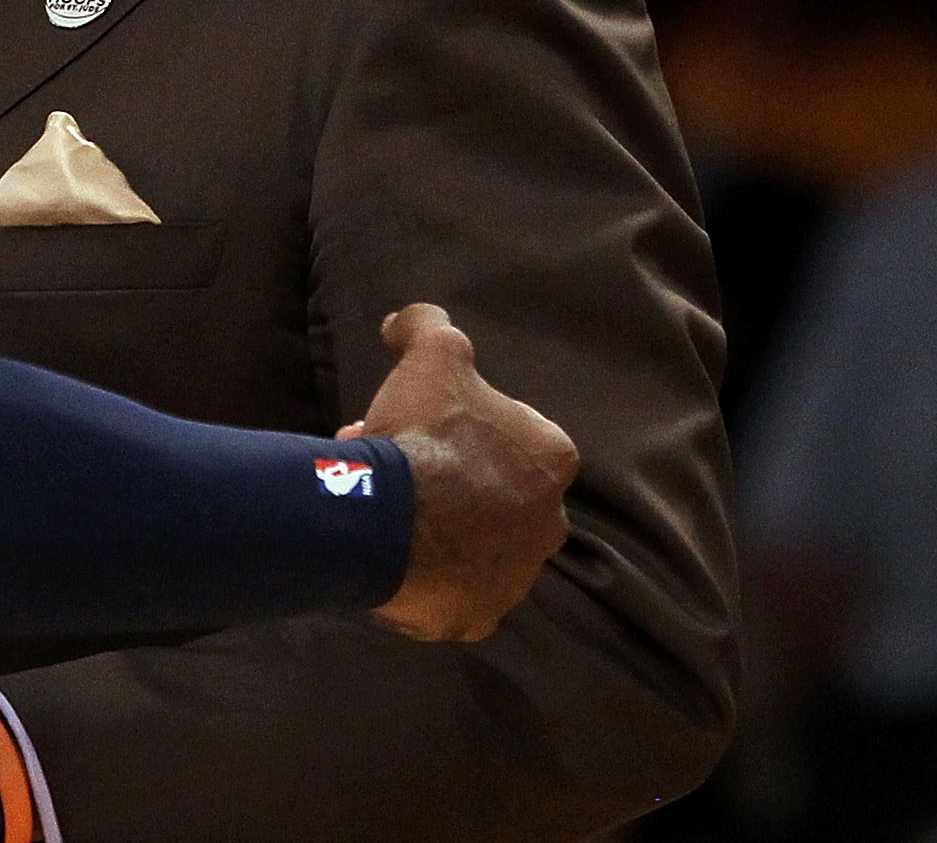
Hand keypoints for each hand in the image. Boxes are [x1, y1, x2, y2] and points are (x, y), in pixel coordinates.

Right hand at [353, 303, 579, 640]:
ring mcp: (515, 577)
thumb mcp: (432, 355)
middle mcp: (549, 523)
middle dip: (454, 480)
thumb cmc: (425, 433)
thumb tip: (409, 318)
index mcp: (550, 460)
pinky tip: (390, 553)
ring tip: (385, 511)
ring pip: (477, 547)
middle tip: (399, 467)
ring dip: (442, 528)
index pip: (518, 437)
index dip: (464, 427)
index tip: (421, 425)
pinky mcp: (479, 617)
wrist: (389, 519)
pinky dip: (428, 577)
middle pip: (498, 495)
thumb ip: (429, 325)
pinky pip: (454, 593)